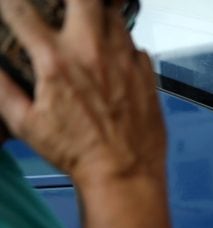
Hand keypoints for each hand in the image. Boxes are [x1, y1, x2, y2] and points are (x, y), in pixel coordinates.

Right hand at [0, 0, 165, 185]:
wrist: (125, 173)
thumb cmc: (79, 154)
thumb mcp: (26, 124)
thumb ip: (4, 91)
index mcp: (57, 62)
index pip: (23, 13)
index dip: (12, 3)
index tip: (11, 4)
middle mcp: (93, 53)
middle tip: (64, 5)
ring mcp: (124, 61)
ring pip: (114, 16)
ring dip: (100, 18)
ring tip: (91, 32)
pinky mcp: (147, 75)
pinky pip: (137, 46)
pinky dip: (125, 47)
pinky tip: (117, 60)